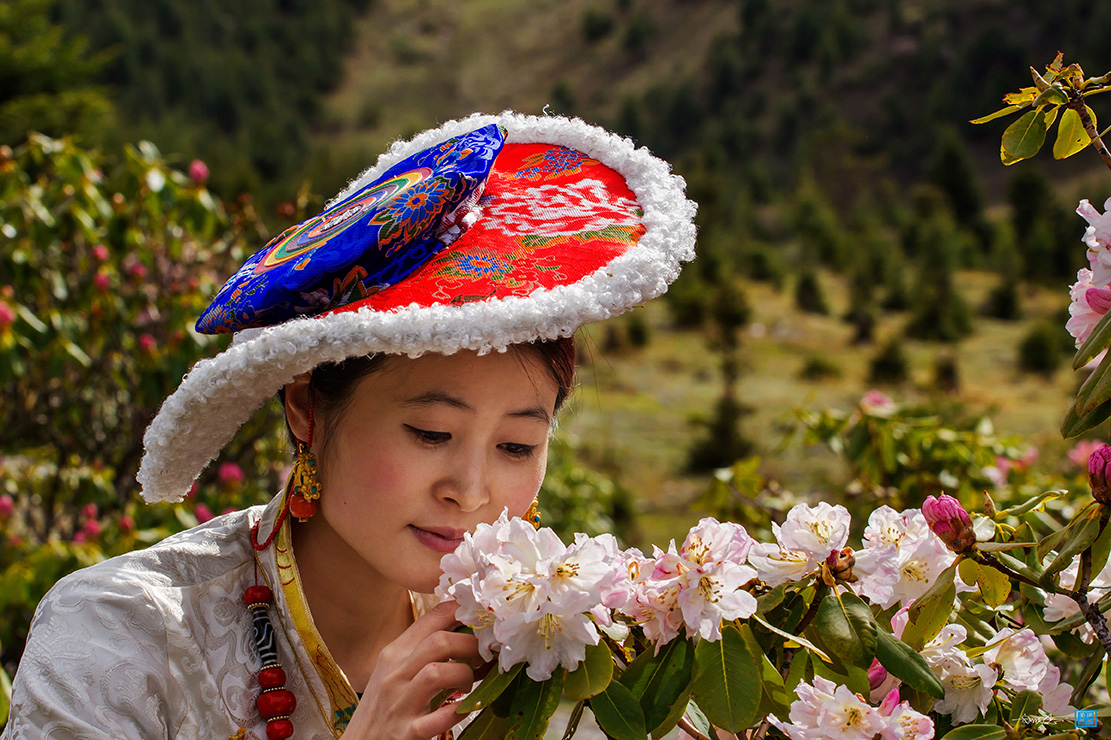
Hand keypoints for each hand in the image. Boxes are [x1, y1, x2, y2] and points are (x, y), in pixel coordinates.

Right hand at [344, 600, 482, 739]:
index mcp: (394, 653)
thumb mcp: (396, 669)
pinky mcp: (407, 732)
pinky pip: (440, 717)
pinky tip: (463, 708)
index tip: (481, 618)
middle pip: (439, 641)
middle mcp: (395, 674)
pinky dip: (459, 711)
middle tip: (481, 656)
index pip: (431, 618)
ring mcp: (400, 704)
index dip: (462, 613)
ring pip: (437, 673)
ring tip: (468, 684)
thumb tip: (464, 631)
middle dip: (470, 645)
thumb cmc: (383, 706)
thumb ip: (423, 650)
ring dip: (463, 675)